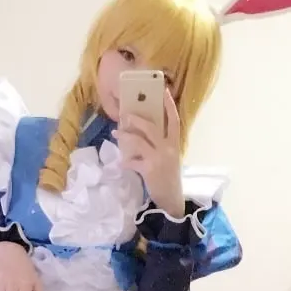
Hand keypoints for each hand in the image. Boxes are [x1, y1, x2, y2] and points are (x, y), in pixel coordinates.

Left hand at [114, 86, 184, 217]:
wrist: (171, 199)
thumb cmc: (169, 176)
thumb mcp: (170, 157)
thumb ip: (161, 144)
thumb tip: (143, 132)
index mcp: (174, 143)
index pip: (174, 120)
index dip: (169, 105)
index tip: (164, 91)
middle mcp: (168, 148)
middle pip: (151, 127)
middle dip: (136, 119)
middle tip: (125, 116)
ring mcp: (158, 158)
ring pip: (138, 141)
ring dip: (125, 136)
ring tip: (116, 133)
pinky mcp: (148, 169)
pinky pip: (132, 161)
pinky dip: (125, 162)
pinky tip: (122, 163)